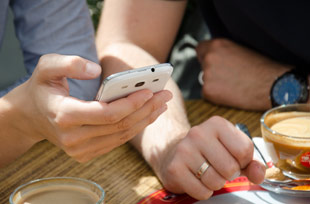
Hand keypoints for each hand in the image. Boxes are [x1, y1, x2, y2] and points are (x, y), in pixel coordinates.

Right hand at [5, 54, 171, 162]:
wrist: (31, 115)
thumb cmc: (42, 88)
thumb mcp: (46, 66)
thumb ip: (68, 63)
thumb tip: (95, 69)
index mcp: (64, 115)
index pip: (106, 114)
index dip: (131, 103)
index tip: (150, 91)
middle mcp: (73, 138)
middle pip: (119, 126)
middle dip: (146, 109)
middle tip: (165, 95)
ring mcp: (79, 150)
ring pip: (121, 136)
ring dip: (145, 119)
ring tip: (162, 104)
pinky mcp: (86, 153)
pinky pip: (117, 141)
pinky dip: (135, 128)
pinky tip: (148, 115)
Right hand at [157, 116, 265, 199]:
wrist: (174, 152)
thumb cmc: (208, 152)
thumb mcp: (232, 150)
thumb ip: (251, 162)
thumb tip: (258, 173)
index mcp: (217, 124)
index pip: (245, 150)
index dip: (243, 161)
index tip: (232, 159)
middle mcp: (198, 133)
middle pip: (230, 167)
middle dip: (228, 174)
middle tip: (219, 168)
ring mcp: (184, 150)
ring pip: (216, 181)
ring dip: (216, 183)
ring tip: (207, 173)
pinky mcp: (175, 168)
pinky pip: (202, 191)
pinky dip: (203, 191)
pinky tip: (197, 180)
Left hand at [196, 38, 290, 109]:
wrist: (272, 86)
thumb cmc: (262, 67)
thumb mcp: (240, 49)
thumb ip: (223, 51)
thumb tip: (213, 55)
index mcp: (217, 45)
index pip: (200, 48)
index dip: (208, 55)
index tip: (215, 61)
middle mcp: (209, 58)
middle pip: (202, 64)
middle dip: (211, 69)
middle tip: (229, 75)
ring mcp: (207, 76)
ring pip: (205, 79)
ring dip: (214, 83)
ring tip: (233, 84)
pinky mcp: (208, 91)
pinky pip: (207, 93)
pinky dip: (216, 95)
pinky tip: (231, 93)